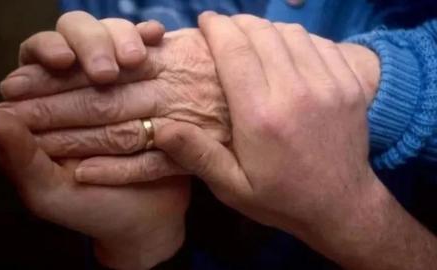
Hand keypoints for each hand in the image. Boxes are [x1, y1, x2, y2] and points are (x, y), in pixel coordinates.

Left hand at [0, 13, 188, 269]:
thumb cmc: (91, 208)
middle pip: (79, 39)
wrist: (146, 220)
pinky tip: (156, 37)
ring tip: (134, 58)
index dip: (46, 50)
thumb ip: (19, 157)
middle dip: (91, 44)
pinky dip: (151, 43)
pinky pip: (150, 56)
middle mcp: (81, 86)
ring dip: (122, 39)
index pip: (38, 58)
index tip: (60, 60)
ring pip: (116, 40)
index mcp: (45, 104)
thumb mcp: (48, 190)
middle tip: (105, 69)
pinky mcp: (151, 87)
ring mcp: (120, 83)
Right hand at [153, 13, 436, 268]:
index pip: (235, 51)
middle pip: (263, 34)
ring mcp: (329, 85)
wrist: (341, 206)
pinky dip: (299, 38)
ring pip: (292, 33)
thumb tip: (160, 127)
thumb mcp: (232, 188)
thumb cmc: (280, 198)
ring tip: (253, 36)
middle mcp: (296, 92)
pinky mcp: (351, 84)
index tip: (205, 20)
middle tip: (225, 27)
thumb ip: (198, 155)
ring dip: (268, 28)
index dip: (217, 28)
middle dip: (238, 22)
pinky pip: (321, 43)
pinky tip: (287, 50)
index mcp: (261, 116)